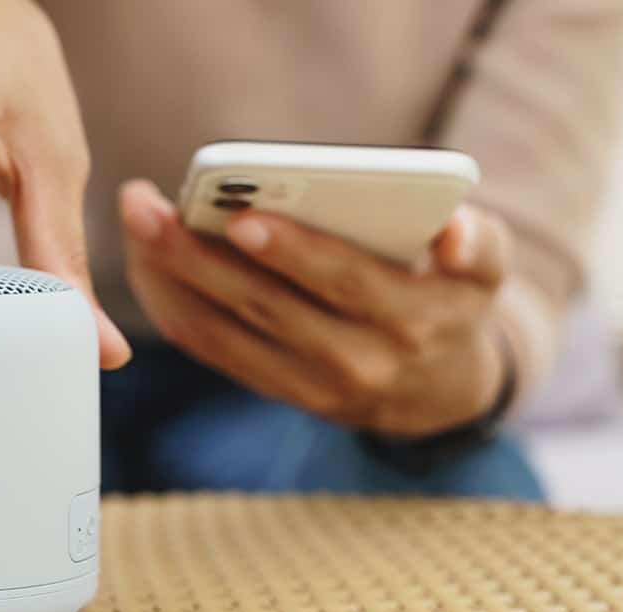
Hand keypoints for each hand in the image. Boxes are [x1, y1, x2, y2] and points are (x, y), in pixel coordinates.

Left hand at [119, 180, 511, 436]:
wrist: (439, 392)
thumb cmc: (451, 300)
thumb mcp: (485, 269)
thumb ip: (480, 243)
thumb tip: (454, 233)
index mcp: (411, 321)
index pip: (344, 281)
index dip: (292, 251)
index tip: (239, 218)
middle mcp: (358, 363)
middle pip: (266, 306)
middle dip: (199, 256)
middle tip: (146, 208)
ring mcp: (311, 386)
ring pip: (227, 333)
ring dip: (171, 280)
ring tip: (136, 227)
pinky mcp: (277, 391)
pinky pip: (214, 352)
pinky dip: (175, 309)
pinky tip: (145, 266)